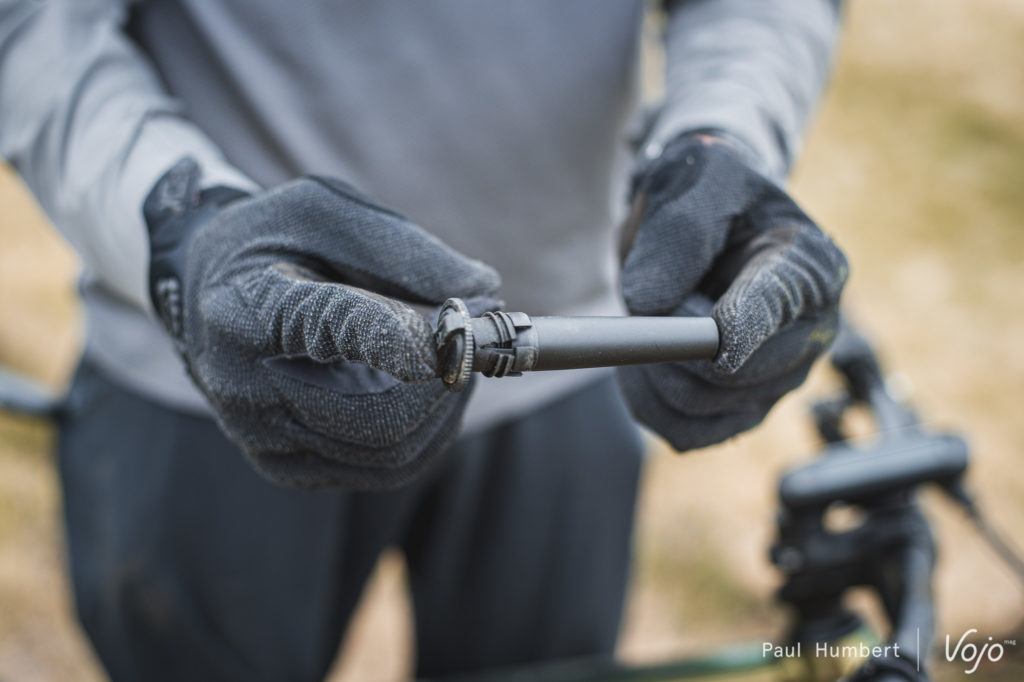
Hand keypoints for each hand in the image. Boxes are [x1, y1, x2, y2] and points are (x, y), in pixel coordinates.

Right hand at [144, 158, 499, 488]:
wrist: (205, 290)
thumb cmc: (274, 242)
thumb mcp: (326, 210)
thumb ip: (402, 248)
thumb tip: (484, 289)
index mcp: (247, 311)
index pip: (337, 332)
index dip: (409, 339)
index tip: (463, 328)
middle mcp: (245, 388)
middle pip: (376, 418)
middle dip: (444, 383)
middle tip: (472, 342)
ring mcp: (263, 438)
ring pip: (389, 454)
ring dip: (443, 409)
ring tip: (452, 360)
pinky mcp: (285, 466)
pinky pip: (380, 470)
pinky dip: (424, 434)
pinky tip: (431, 393)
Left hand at [618, 133, 847, 450]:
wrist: (707, 218)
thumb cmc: (711, 192)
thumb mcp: (698, 180)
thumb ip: (677, 231)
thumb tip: (650, 303)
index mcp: (811, 269)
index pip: (775, 310)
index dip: (735, 327)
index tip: (708, 334)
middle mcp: (808, 333)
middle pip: (726, 376)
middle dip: (668, 341)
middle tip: (653, 295)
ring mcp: (777, 380)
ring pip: (697, 409)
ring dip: (650, 371)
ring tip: (649, 319)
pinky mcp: (741, 410)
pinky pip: (685, 433)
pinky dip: (649, 404)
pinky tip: (640, 367)